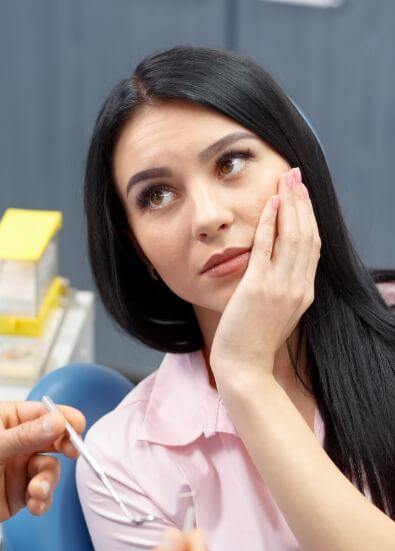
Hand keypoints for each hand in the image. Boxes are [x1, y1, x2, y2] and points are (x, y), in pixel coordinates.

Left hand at [0, 401, 85, 533]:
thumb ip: (26, 436)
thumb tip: (57, 421)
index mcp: (8, 419)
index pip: (44, 414)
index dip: (63, 419)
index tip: (76, 428)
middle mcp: (17, 442)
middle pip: (53, 440)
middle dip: (64, 448)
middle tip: (71, 453)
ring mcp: (18, 467)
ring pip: (49, 469)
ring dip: (48, 480)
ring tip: (36, 490)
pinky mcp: (18, 493)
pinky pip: (41, 493)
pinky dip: (43, 499)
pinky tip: (35, 503)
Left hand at [210, 167, 320, 382]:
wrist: (243, 366)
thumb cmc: (255, 340)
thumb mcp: (278, 312)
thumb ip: (284, 288)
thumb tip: (280, 265)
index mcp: (305, 292)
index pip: (313, 246)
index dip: (309, 217)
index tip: (303, 196)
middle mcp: (298, 287)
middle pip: (307, 235)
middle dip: (302, 203)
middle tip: (296, 177)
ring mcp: (281, 287)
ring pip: (293, 237)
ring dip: (290, 205)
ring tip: (285, 181)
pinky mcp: (259, 288)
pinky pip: (267, 248)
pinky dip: (271, 223)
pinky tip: (270, 204)